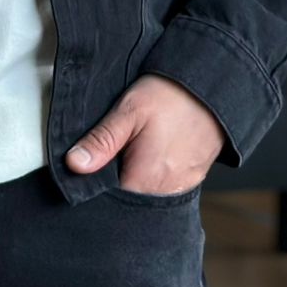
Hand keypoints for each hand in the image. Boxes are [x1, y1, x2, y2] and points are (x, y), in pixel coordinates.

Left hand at [64, 73, 225, 195]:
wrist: (213, 87)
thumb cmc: (170, 96)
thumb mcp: (129, 111)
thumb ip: (102, 140)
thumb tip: (74, 164)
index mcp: (144, 180)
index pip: (107, 198)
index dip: (94, 183)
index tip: (89, 163)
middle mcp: (163, 193)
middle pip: (127, 199)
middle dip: (114, 181)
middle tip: (114, 149)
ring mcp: (179, 189)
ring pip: (145, 193)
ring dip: (134, 177)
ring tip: (134, 148)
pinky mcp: (190, 181)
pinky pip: (163, 187)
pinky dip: (153, 175)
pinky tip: (151, 152)